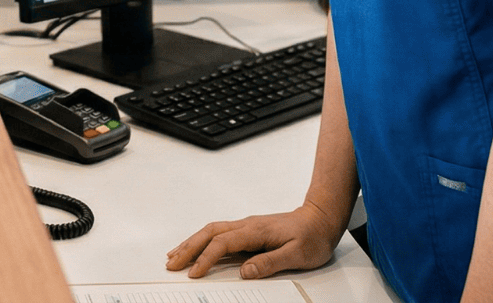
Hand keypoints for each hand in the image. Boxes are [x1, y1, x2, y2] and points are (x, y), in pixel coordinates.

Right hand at [166, 201, 343, 279]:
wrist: (321, 219)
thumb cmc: (312, 237)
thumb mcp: (297, 255)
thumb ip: (270, 262)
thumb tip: (244, 271)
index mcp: (256, 231)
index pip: (223, 244)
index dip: (206, 258)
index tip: (194, 273)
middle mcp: (246, 225)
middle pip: (209, 233)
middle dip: (188, 248)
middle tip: (171, 264)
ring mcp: (246, 226)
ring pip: (210, 231)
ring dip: (191, 243)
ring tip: (174, 256)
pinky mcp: (247, 230)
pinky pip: (218, 234)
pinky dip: (202, 241)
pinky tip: (196, 248)